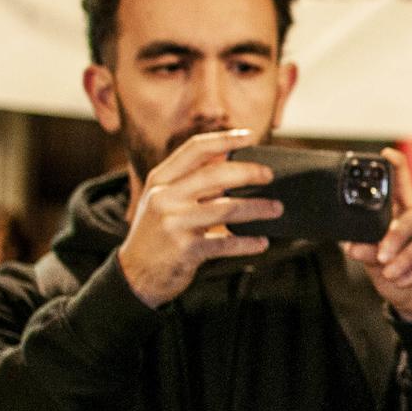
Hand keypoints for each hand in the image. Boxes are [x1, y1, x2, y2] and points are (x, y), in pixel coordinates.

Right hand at [117, 129, 278, 307]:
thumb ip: (190, 179)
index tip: (250, 136)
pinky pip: (226, 243)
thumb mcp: (163, 199)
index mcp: (160, 180)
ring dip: (258, 208)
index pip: (194, 150)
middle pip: (215, 175)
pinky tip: (262, 241)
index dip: (224, 140)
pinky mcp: (186, 250)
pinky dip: (248, 242)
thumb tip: (226, 153)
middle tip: (270, 175)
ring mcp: (175, 223)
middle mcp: (165, 198)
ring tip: (276, 208)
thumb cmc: (156, 233)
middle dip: (248, 172)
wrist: (134, 274)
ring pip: (227, 208)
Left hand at [345, 149, 411, 322]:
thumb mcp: (377, 268)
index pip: (406, 187)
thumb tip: (352, 246)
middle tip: (381, 255)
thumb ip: (368, 253)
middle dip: (398, 234)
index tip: (386, 155)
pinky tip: (406, 280)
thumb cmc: (401, 282)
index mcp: (410, 217)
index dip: (399, 169)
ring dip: (408, 256)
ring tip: (391, 272)